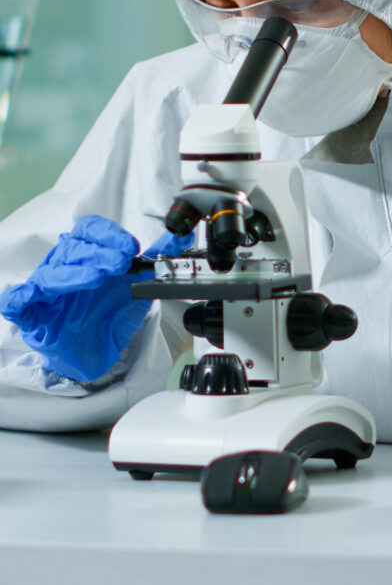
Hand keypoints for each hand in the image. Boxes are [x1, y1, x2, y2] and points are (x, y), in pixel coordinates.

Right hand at [0, 215, 192, 382]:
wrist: (91, 354)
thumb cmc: (105, 315)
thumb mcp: (136, 287)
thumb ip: (156, 261)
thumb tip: (180, 239)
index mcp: (87, 254)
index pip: (91, 231)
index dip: (109, 235)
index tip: (131, 247)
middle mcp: (64, 265)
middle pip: (74, 248)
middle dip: (99, 252)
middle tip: (121, 260)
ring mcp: (44, 288)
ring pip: (52, 272)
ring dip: (75, 272)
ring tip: (97, 277)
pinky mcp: (29, 313)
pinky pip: (17, 299)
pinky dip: (21, 295)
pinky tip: (32, 294)